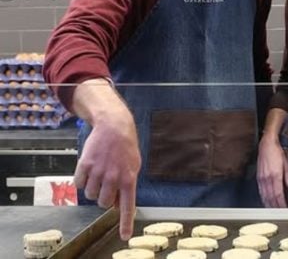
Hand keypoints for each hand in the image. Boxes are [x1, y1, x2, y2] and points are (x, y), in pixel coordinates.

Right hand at [72, 80, 140, 239]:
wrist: (114, 126)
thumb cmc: (125, 147)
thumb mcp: (133, 166)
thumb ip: (127, 185)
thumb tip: (117, 205)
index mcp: (129, 178)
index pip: (127, 205)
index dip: (125, 222)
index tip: (124, 237)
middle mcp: (113, 177)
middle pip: (103, 203)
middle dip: (104, 197)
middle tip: (107, 183)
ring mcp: (98, 171)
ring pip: (90, 195)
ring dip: (93, 188)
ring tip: (99, 174)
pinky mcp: (85, 165)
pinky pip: (78, 184)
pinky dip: (82, 180)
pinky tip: (89, 169)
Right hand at [257, 134, 287, 207]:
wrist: (266, 145)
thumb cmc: (277, 153)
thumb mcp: (286, 164)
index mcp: (275, 175)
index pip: (278, 194)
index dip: (281, 203)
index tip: (286, 210)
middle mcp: (267, 178)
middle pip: (271, 197)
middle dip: (276, 207)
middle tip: (281, 213)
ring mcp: (261, 178)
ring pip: (265, 196)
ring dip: (269, 204)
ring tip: (274, 211)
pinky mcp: (258, 177)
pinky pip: (261, 191)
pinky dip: (264, 198)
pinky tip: (267, 202)